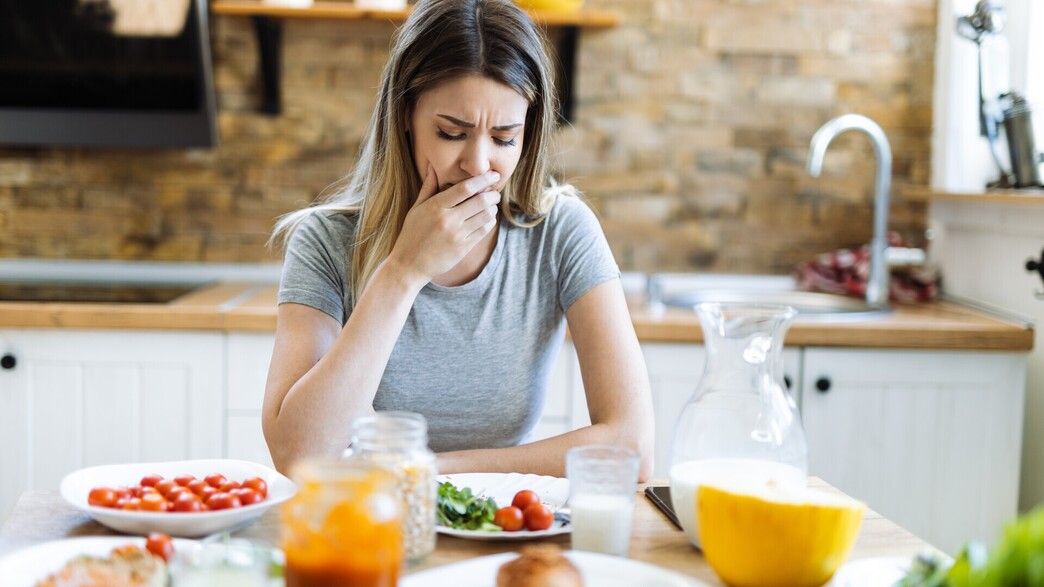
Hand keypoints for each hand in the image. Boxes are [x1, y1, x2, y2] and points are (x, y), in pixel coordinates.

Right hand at [386, 165, 500, 286]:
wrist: (409, 265)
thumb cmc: (411, 234)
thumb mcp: (416, 209)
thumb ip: (428, 187)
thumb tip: (433, 166)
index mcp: (435, 207)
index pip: (465, 188)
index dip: (482, 179)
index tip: (493, 174)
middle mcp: (448, 220)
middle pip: (480, 201)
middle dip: (492, 194)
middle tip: (495, 192)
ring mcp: (457, 235)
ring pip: (485, 216)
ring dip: (492, 208)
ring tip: (491, 206)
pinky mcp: (463, 248)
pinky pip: (484, 231)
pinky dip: (489, 222)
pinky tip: (486, 219)